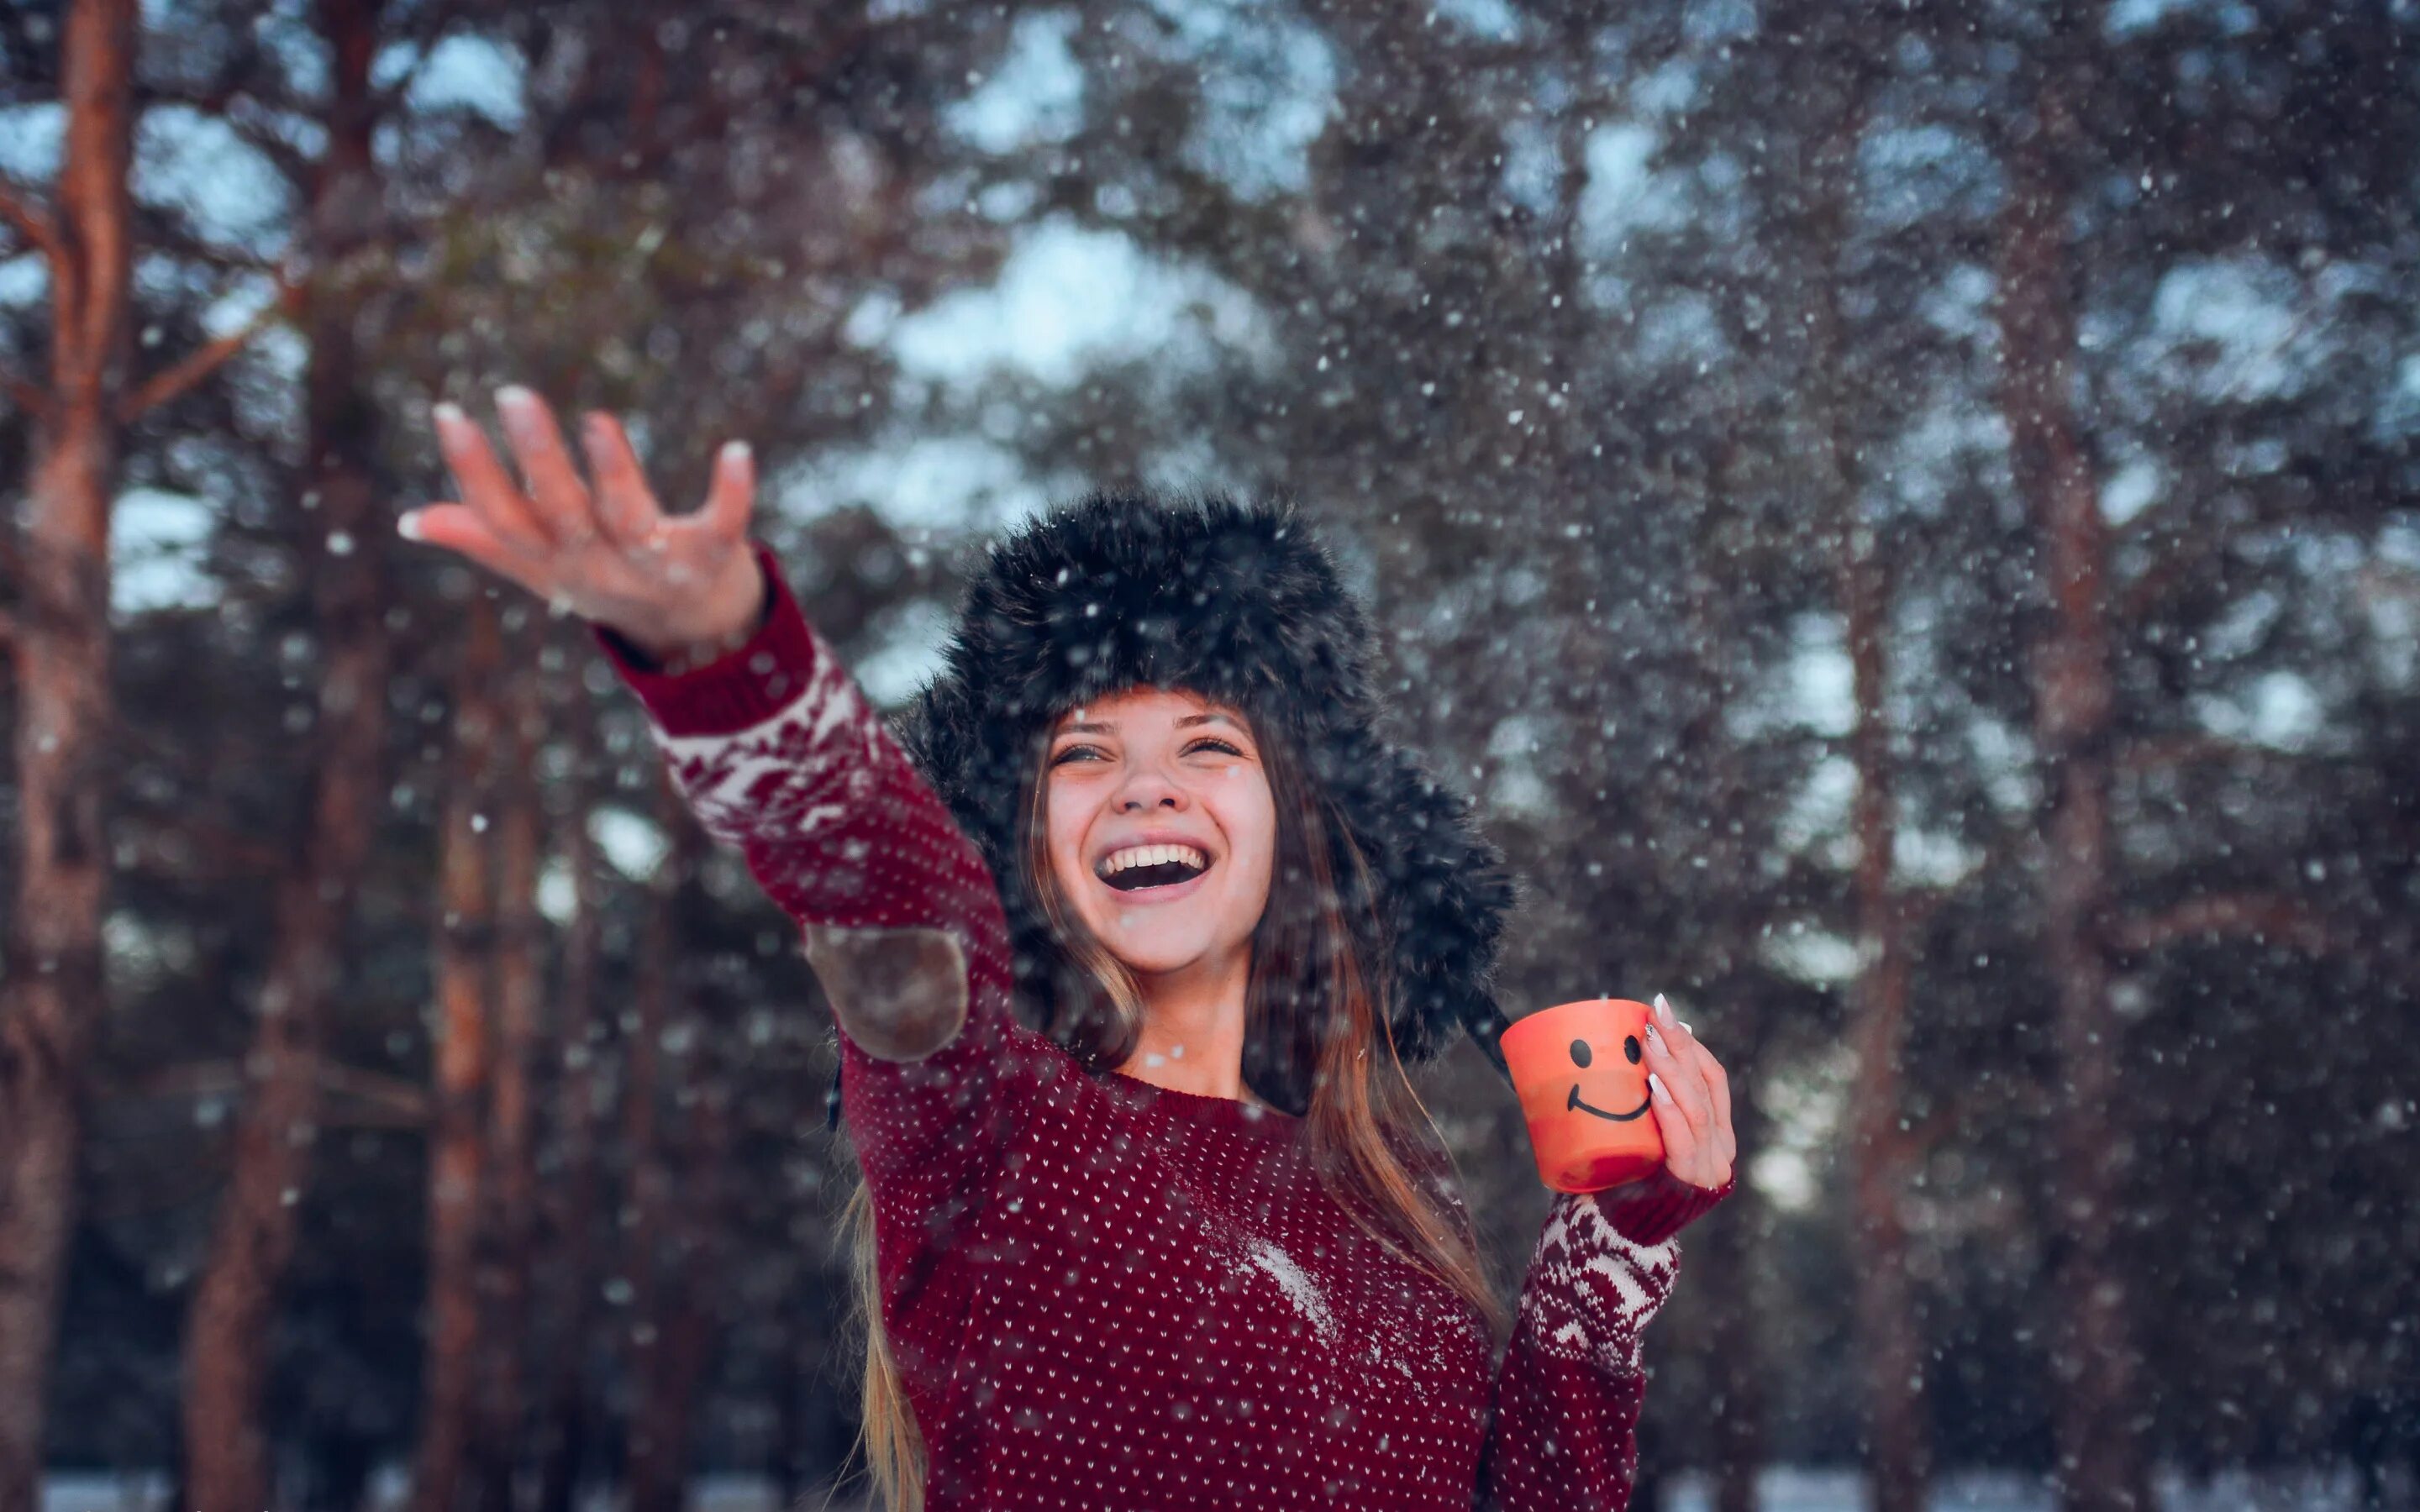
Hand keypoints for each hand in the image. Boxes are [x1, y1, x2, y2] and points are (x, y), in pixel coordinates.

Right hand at [400, 387, 765, 664]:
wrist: (694, 636)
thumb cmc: (606, 583)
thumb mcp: (543, 567)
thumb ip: (486, 537)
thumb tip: (411, 521)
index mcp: (554, 560)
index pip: (503, 518)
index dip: (473, 472)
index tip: (448, 412)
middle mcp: (600, 565)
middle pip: (563, 514)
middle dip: (539, 460)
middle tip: (514, 395)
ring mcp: (655, 565)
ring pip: (630, 518)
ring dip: (614, 472)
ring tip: (598, 421)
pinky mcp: (712, 557)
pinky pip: (723, 526)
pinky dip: (732, 493)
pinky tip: (737, 449)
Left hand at [1638, 991, 1733, 1190]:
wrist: (1615, 1236)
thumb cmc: (1622, 1178)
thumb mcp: (1641, 1135)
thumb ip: (1644, 1104)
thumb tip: (1623, 1049)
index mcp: (1716, 1133)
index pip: (1713, 1079)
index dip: (1691, 1044)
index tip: (1662, 1012)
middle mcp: (1720, 1150)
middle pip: (1705, 1086)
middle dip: (1678, 1046)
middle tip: (1651, 1015)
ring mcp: (1707, 1168)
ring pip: (1696, 1108)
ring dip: (1671, 1070)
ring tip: (1647, 1043)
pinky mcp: (1687, 1183)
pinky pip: (1682, 1141)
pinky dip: (1668, 1111)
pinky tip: (1653, 1088)